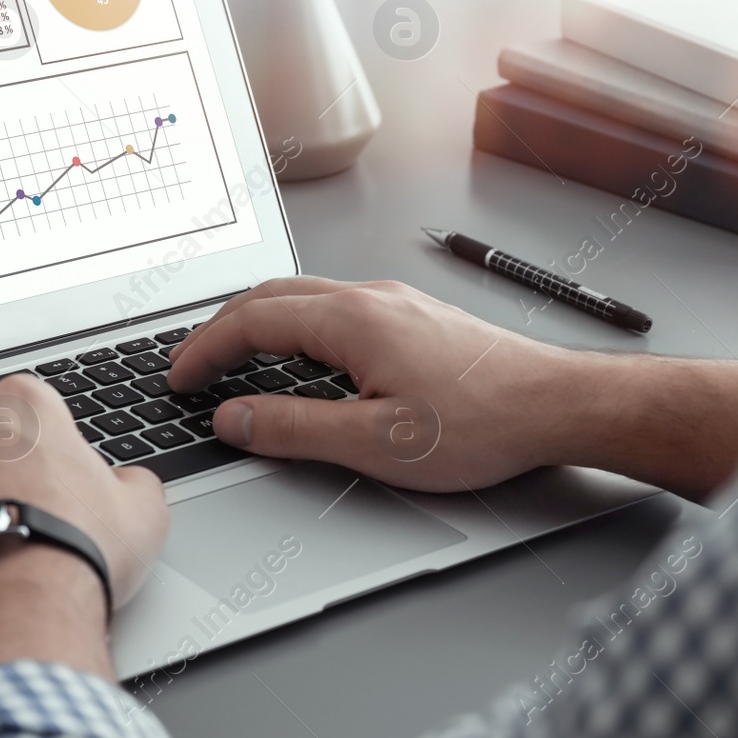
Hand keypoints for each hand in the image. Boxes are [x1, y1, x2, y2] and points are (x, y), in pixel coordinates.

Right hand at [168, 277, 737, 499]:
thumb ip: (293, 428)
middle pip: (271, 296)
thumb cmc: (482, 422)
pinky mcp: (412, 314)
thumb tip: (232, 419)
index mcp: (351, 319)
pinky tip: (301, 356)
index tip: (179, 377)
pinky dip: (294, 324)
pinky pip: (333, 304)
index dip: (205, 350)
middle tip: (193, 365)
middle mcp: (369, 296)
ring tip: (234, 359)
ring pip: (303, 295)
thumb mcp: (374, 442)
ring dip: (258, 322)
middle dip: (221, 328)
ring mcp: (393, 300)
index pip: (251, 321)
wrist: (558, 404)